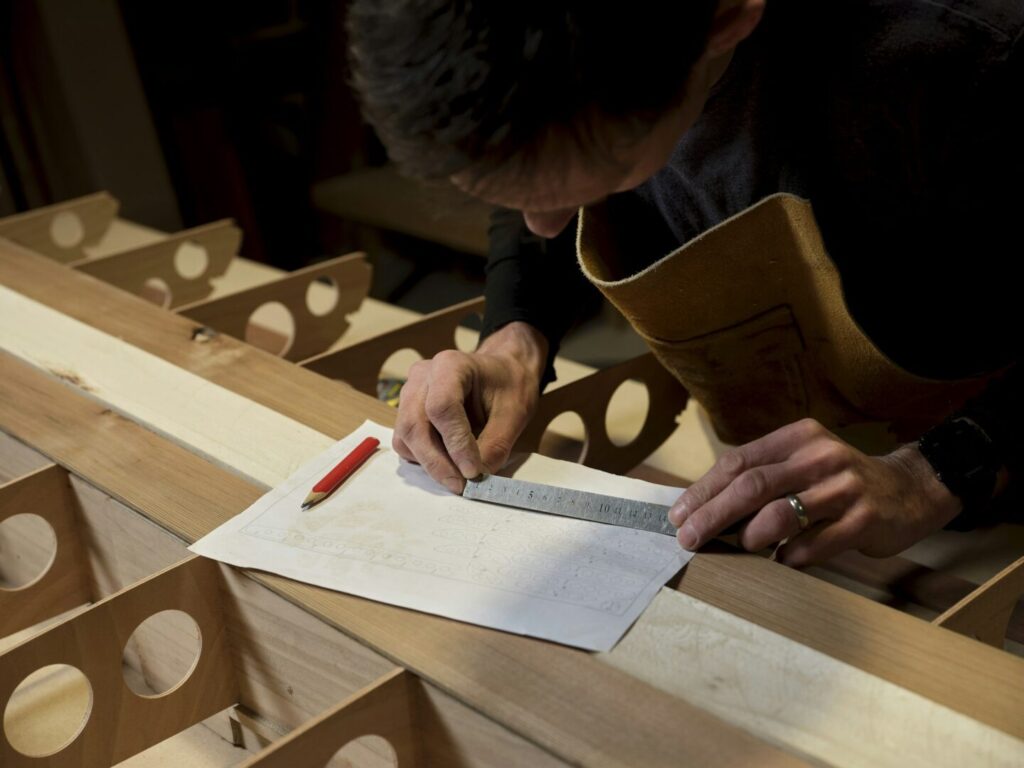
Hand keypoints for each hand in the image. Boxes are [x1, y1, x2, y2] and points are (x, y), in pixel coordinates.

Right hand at [393, 322, 547, 493]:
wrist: (502, 373)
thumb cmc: (510, 387)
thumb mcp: (514, 414)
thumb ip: (495, 446)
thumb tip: (476, 479)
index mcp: (451, 365)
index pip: (442, 407)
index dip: (455, 443)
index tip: (473, 471)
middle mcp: (422, 376)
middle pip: (414, 424)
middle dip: (437, 462)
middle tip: (461, 486)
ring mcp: (410, 393)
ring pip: (406, 436)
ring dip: (429, 463)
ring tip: (458, 477)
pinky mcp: (407, 412)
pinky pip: (405, 442)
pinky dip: (423, 459)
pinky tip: (448, 463)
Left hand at [667, 418, 962, 565]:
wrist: (910, 489)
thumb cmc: (839, 480)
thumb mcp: (803, 462)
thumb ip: (763, 476)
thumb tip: (703, 507)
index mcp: (797, 438)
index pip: (738, 461)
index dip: (704, 490)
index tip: (678, 514)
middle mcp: (819, 457)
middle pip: (752, 486)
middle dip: (713, 515)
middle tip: (688, 538)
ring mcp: (844, 488)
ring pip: (781, 514)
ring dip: (751, 536)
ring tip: (740, 547)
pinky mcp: (865, 520)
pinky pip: (815, 544)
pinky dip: (791, 557)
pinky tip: (781, 561)